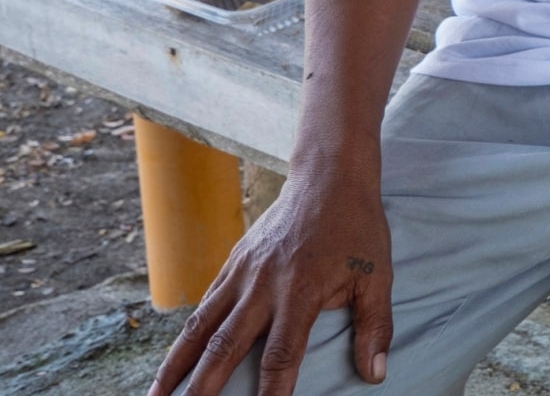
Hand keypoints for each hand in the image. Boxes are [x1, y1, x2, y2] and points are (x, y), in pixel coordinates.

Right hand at [148, 169, 391, 395]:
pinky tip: (173, 359)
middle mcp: (262, 286)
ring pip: (200, 327)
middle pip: (224, 347)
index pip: (281, 355)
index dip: (271, 392)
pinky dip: (185, 335)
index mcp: (300, 291)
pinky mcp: (232, 262)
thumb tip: (376, 374)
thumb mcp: (376, 274)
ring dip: (175, 366)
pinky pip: (203, 304)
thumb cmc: (357, 227)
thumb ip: (375, 326)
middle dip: (202, 388)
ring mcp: (241, 273)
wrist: (329, 175)